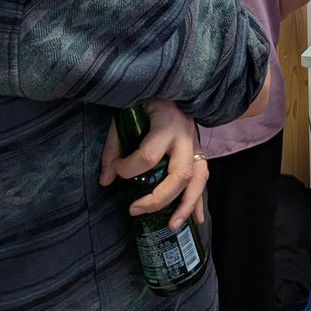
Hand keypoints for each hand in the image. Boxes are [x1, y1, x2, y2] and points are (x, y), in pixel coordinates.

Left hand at [99, 99, 207, 228]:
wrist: (174, 84)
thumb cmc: (146, 100)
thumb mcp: (126, 115)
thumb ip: (114, 147)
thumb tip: (106, 181)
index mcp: (165, 124)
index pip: (148, 155)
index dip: (128, 168)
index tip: (116, 170)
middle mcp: (185, 137)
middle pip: (179, 175)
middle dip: (158, 199)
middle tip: (135, 210)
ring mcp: (196, 145)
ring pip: (197, 181)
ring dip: (186, 206)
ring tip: (171, 227)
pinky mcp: (199, 152)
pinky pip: (203, 179)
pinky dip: (199, 202)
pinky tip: (196, 221)